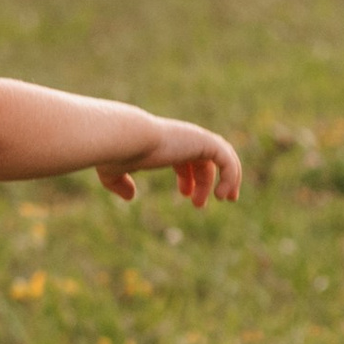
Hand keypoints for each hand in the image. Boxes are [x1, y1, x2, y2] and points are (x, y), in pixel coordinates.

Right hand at [95, 116, 240, 208]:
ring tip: (225, 199)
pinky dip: (230, 176)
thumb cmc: (117, 153)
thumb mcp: (112, 173)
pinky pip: (227, 160)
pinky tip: (221, 195)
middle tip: (201, 204)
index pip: (185, 157)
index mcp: (167, 143)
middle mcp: (184, 139)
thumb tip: (130, 197)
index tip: (187, 197)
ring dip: (227, 178)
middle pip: (205, 160)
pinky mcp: (204, 143)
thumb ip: (120, 183)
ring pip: (223, 156)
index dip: (189, 177)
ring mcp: (195, 139)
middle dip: (206, 181)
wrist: (126, 140)